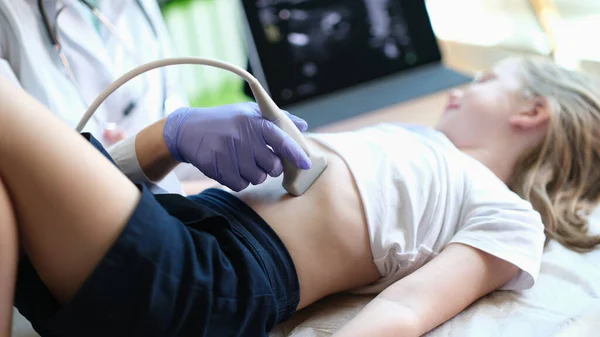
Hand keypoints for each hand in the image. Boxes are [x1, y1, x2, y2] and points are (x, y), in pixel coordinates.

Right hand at [163, 102, 310, 191]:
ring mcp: (230, 153)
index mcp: (255, 122)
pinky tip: (231, 167)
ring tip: (242, 160)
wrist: (188, 130)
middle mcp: (244, 136)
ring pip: (257, 178)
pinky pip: (240, 185)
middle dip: (270, 167)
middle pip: (273, 167)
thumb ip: (278, 120)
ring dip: (254, 174)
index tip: (307, 164)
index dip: (296, 154)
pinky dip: (239, 180)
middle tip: (260, 159)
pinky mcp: (218, 167)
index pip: (282, 141)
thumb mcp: (250, 113)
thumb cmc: (226, 121)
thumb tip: (303, 126)